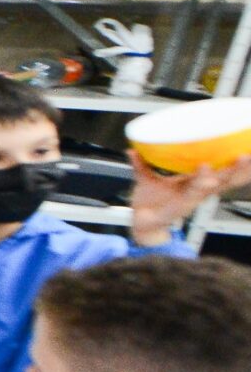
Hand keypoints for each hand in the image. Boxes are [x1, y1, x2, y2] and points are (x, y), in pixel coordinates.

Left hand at [127, 150, 250, 241]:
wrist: (141, 221)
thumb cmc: (151, 200)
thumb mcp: (147, 178)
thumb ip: (142, 164)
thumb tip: (132, 150)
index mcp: (198, 181)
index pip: (223, 169)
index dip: (237, 163)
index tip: (248, 150)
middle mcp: (199, 189)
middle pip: (226, 178)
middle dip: (239, 168)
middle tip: (247, 155)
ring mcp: (192, 198)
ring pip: (211, 186)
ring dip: (219, 175)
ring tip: (230, 161)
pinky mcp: (181, 206)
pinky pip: (192, 194)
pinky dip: (198, 184)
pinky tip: (204, 176)